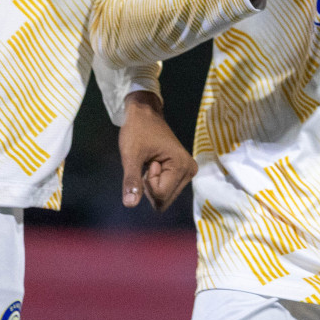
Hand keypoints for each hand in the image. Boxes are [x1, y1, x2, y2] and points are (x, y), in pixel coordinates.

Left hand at [118, 92, 195, 210]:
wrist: (145, 114)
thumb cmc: (137, 131)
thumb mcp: (131, 156)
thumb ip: (132, 181)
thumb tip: (130, 205)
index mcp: (182, 166)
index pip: (160, 195)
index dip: (147, 183)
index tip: (149, 162)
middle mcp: (190, 171)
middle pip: (164, 199)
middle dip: (150, 187)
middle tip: (149, 163)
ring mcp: (188, 172)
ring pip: (164, 197)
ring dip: (152, 184)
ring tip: (151, 162)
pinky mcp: (183, 172)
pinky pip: (165, 190)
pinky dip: (155, 182)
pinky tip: (154, 165)